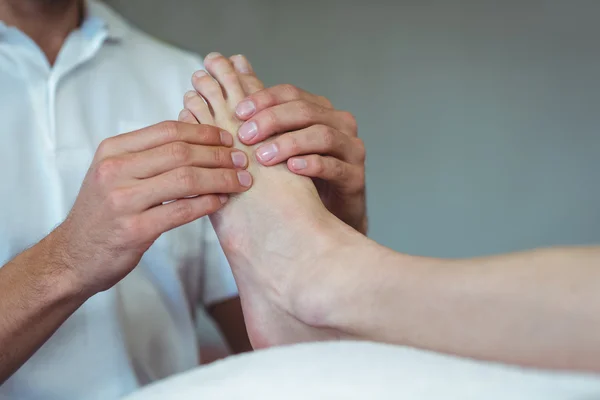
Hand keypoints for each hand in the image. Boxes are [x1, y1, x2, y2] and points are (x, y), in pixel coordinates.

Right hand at [53, 121, 251, 294]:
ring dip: (220, 179)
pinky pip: (181, 211)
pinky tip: (221, 201)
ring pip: (185, 180)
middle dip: (219, 155)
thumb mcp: (114, 173)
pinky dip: (207, 204)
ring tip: (240, 181)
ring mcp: (123, 200)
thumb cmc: (102, 213)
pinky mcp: (134, 230)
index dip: (204, 132)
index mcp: (113, 150)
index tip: (227, 139)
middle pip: (181, 153)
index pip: (168, 130)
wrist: (73, 255)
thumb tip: (197, 142)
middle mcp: (115, 170)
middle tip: (242, 161)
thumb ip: (148, 156)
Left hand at [228, 55, 367, 233]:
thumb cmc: (298, 176)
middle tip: (245, 136)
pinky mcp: (356, 177)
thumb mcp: (279, 141)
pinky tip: (292, 169)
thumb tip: (234, 62)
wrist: (324, 217)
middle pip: (305, 111)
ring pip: (322, 135)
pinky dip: (312, 165)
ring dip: (289, 143)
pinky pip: (334, 165)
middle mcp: (340, 124)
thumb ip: (261, 108)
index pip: (291, 93)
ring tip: (263, 157)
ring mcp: (351, 149)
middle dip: (272, 120)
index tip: (238, 113)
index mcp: (320, 110)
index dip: (264, 100)